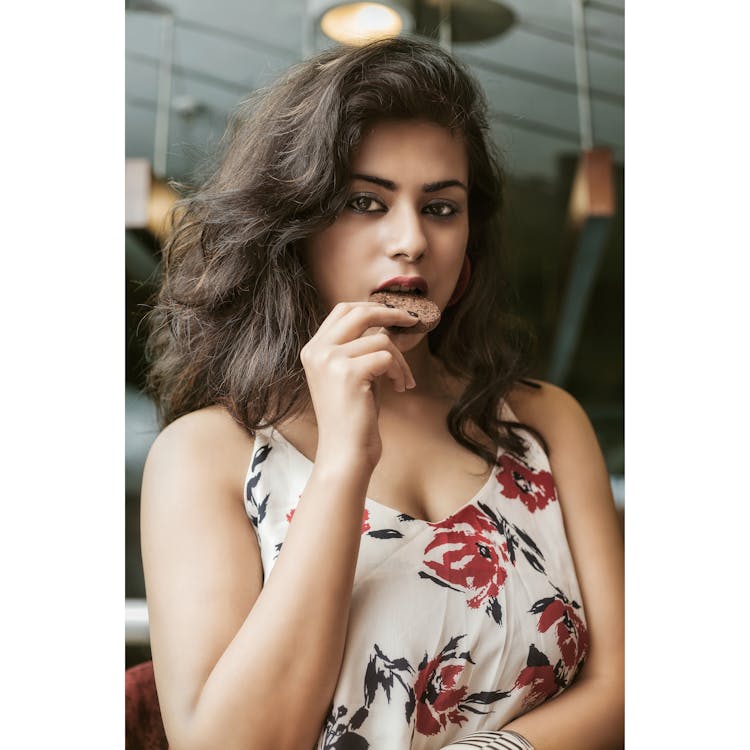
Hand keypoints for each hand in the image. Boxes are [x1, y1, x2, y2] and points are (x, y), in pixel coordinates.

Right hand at [300, 301, 417, 470]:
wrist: (345, 452)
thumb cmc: (353, 417)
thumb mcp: (353, 374)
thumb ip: (361, 348)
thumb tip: (387, 324)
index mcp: (313, 350)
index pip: (342, 310)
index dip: (371, 308)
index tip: (394, 315)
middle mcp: (317, 351)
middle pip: (358, 312)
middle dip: (390, 313)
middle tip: (412, 321)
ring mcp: (330, 360)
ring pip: (380, 340)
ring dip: (400, 360)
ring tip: (402, 380)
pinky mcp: (348, 373)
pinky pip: (387, 357)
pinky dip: (400, 372)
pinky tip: (400, 388)